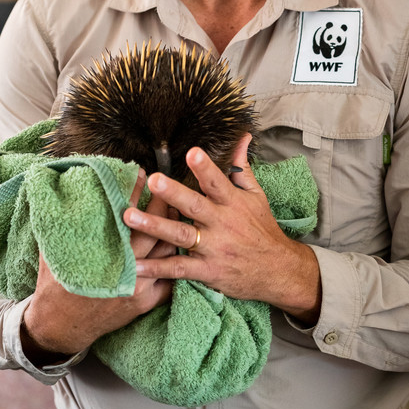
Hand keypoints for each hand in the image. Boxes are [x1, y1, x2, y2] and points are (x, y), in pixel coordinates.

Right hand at [21, 170, 174, 362]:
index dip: (136, 191)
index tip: (142, 174)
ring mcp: (139, 286)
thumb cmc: (56, 284)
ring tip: (173, 212)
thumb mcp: (53, 249)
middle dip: (162, 205)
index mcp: (105, 252)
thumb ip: (63, 223)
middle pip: (156, 228)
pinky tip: (175, 246)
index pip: (128, 212)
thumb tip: (58, 191)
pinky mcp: (146, 302)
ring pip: (167, 251)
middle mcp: (126, 269)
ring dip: (172, 230)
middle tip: (164, 188)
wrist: (60, 327)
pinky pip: (170, 279)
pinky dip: (174, 262)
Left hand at [122, 136, 321, 324]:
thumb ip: (242, 167)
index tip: (191, 152)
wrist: (279, 270)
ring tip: (129, 217)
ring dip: (154, 226)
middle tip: (153, 180)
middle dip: (172, 193)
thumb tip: (243, 137)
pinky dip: (157, 268)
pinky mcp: (208, 271)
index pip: (217, 181)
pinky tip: (135, 265)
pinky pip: (179, 269)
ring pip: (180, 235)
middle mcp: (222, 223)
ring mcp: (214, 248)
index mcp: (233, 202)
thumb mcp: (256, 195)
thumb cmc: (262, 229)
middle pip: (194, 206)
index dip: (205, 167)